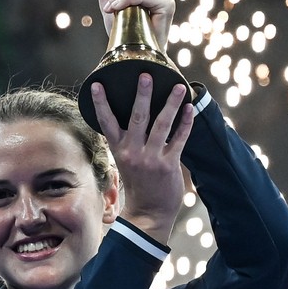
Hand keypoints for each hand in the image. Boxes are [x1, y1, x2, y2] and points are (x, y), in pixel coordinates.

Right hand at [89, 67, 194, 242]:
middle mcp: (133, 152)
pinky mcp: (168, 164)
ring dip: (171, 103)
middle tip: (146, 75)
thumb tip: (137, 117)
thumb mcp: (126, 162)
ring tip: (179, 86)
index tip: (98, 84)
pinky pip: (179, 138)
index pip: (106, 122)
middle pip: (137, 117)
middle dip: (142, 94)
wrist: (149, 213)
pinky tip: (189, 109)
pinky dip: (185, 122)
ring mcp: (151, 158)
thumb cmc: (139, 184)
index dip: (101, 103)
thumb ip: (129, 142)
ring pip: (162, 124)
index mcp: (119, 150)